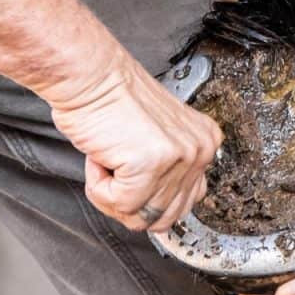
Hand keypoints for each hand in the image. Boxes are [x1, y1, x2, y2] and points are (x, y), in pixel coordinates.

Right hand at [49, 57, 221, 233]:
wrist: (90, 77)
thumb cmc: (110, 102)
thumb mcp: (157, 139)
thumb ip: (170, 173)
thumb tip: (164, 210)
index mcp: (204, 144)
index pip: (184, 204)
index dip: (147, 196)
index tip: (130, 171)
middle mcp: (200, 151)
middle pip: (165, 217)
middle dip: (130, 202)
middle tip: (115, 170)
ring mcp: (179, 158)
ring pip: (142, 217)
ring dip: (112, 194)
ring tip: (109, 159)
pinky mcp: (151, 164)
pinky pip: (120, 204)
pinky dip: (99, 187)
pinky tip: (102, 157)